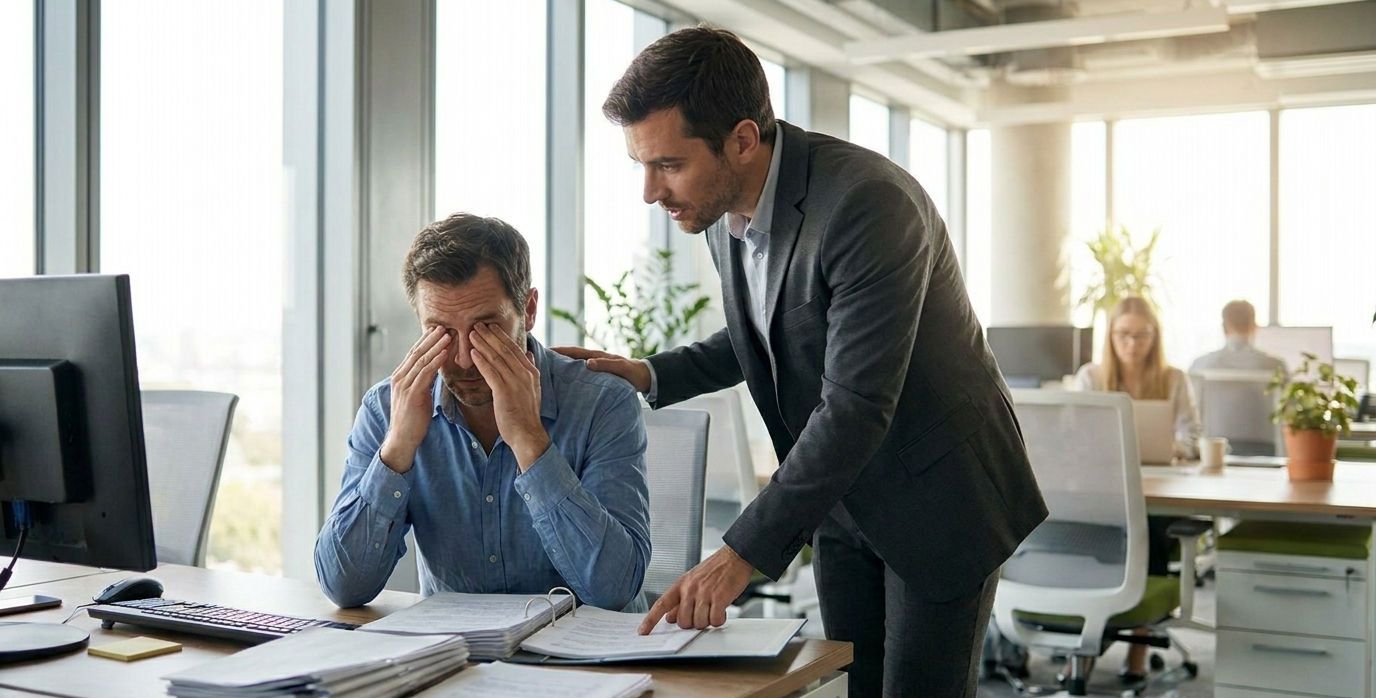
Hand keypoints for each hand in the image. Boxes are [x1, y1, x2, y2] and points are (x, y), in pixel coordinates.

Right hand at [380, 326, 450, 472]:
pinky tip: (445, 353)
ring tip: (448, 334)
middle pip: (416, 352)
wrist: (402, 439)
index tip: (438, 329)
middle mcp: (400, 378)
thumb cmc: (413, 419)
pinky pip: (425, 373)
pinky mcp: (412, 394)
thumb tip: (433, 371)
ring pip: (421, 360)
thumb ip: (423, 382)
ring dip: (435, 346)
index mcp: (400, 377)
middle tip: (444, 325)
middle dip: (430, 338)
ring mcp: (404, 385)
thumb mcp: (418, 396)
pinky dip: (436, 361)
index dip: (425, 341)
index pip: (413, 354)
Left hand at [470, 324, 549, 469]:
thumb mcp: (532, 389)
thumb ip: (529, 370)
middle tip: (478, 324)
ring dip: (483, 344)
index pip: (514, 349)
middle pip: (505, 349)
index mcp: (531, 372)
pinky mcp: (505, 392)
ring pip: (497, 358)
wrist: (527, 434)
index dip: (501, 336)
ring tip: (471, 333)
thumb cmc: (526, 414)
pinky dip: (481, 361)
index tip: (490, 326)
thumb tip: (528, 354)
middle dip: (490, 335)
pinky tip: (473, 353)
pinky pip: (491, 373)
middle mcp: (525, 374)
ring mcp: (515, 383)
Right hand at [551, 346, 650, 392]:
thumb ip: (607, 365)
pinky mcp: (595, 376)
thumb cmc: (634, 373)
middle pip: (569, 357)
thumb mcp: (622, 368)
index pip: (573, 352)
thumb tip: (587, 363)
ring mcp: (593, 367)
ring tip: (544, 373)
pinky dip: (569, 376)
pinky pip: (578, 374)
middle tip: (536, 361)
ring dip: (560, 368)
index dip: (558, 351)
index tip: (543, 351)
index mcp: (596, 356)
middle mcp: (592, 360)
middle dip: (554, 358)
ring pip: (572, 366)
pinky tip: (561, 384)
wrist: (644, 378)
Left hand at [638, 545, 753, 633]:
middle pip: (683, 622)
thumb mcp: (692, 580)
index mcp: (680, 584)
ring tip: (714, 608)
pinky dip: (719, 620)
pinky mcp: (719, 597)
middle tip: (703, 613)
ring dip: (708, 621)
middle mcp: (690, 589)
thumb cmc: (715, 569)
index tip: (642, 632)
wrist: (735, 556)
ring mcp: (704, 593)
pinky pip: (715, 620)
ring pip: (699, 623)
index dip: (650, 620)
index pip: (661, 605)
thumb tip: (670, 618)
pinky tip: (722, 611)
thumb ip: (680, 599)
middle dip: (693, 623)